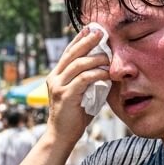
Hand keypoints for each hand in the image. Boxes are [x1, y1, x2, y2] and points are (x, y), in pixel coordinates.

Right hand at [46, 26, 111, 143]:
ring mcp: (58, 86)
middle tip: (101, 32)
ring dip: (96, 59)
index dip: (79, 39)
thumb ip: (87, 80)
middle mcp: (55, 78)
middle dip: (87, 41)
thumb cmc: (74, 116)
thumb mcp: (80, 93)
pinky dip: (97, 74)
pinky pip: (84, 79)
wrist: (61, 136)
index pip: (68, 52)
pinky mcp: (66, 95)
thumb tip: (105, 68)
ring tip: (108, 57)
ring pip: (78, 64)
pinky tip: (106, 74)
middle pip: (72, 54)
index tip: (91, 29)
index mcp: (56, 76)